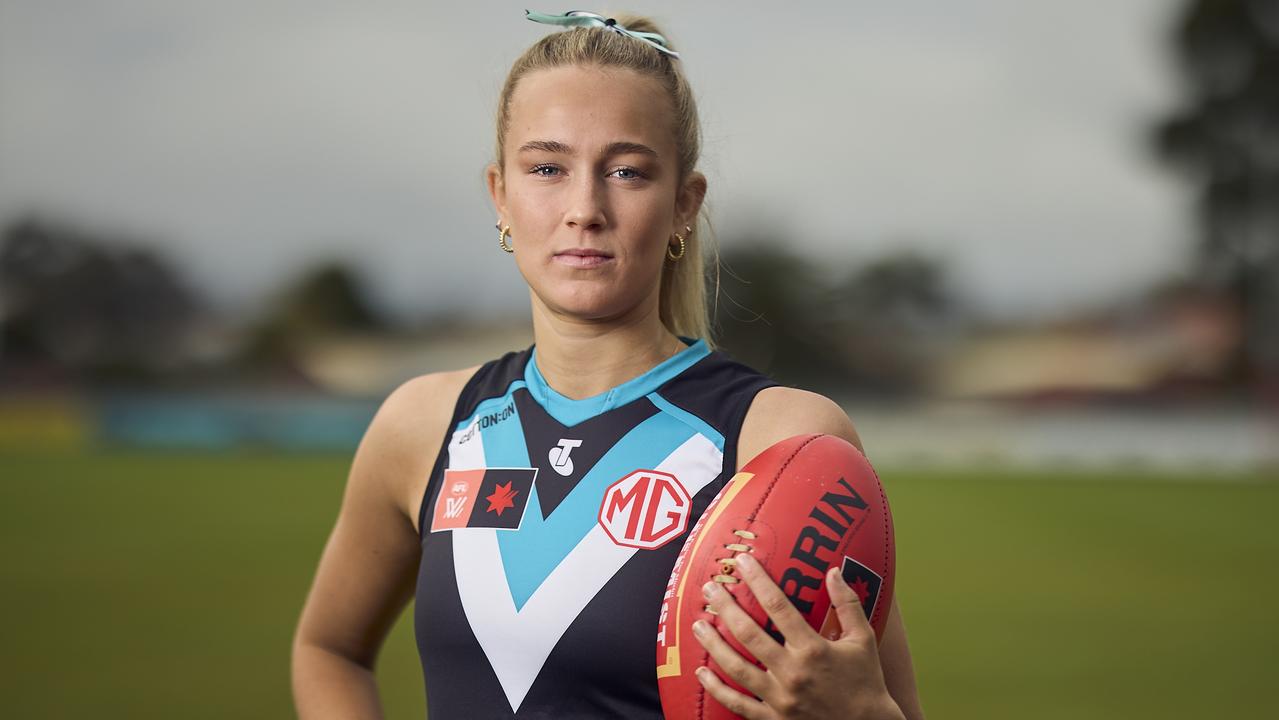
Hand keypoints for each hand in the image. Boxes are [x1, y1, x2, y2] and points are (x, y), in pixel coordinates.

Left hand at [693, 553, 903, 719]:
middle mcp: (793, 672)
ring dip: (714, 644)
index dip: (758, 580)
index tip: (742, 561)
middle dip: (725, 607)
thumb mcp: (864, 640)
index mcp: (814, 649)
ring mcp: (780, 698)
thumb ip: (848, 604)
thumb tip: (833, 570)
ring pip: (737, 668)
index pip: (778, 606)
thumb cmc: (866, 681)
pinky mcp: (774, 719)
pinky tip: (702, 674)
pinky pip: (739, 704)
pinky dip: (717, 690)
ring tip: (698, 625)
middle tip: (709, 587)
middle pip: (749, 633)